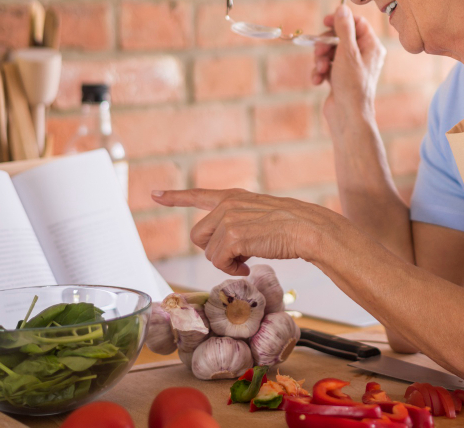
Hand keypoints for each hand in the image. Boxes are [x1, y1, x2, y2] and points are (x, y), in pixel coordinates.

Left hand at [150, 188, 348, 274]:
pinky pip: (218, 262)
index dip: (174, 197)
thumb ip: (239, 223)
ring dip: (226, 262)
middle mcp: (227, 205)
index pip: (198, 195)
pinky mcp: (232, 236)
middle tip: (239, 256)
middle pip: (198, 236)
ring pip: (208, 253)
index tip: (155, 194)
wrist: (308, 229)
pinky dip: (232, 269)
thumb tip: (228, 249)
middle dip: (214, 251)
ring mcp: (228, 219)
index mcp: (233, 198)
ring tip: (248, 259)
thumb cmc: (292, 228)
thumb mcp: (260, 217)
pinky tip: (248, 266)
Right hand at [312, 5, 385, 135]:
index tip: (325, 21)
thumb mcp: (347, 52)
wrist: (348, 117)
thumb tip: (342, 8)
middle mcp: (363, 56)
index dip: (340, 20)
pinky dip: (319, 71)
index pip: (357, 23)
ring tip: (319, 70)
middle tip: (319, 52)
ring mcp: (351, 68)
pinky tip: (317, 81)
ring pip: (330, 52)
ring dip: (320, 59)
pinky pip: (326, 66)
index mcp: (372, 47)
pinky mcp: (340, 78)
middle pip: (340, 36)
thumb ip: (344, 29)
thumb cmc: (352, 86)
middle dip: (326, 43)